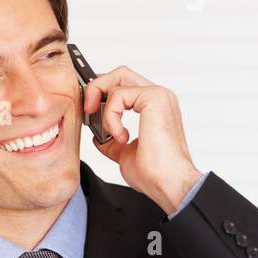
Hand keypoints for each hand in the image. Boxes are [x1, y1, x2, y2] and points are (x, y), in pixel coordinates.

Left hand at [83, 66, 202, 213]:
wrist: (169, 184)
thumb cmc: (155, 173)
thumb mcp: (125, 155)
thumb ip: (112, 141)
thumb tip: (99, 138)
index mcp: (154, 107)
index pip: (124, 84)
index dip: (103, 92)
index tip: (90, 111)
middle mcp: (159, 97)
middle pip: (120, 73)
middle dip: (97, 88)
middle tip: (88, 109)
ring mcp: (158, 95)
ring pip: (117, 79)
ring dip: (103, 107)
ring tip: (110, 133)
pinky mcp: (154, 98)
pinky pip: (119, 95)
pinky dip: (111, 117)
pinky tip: (121, 137)